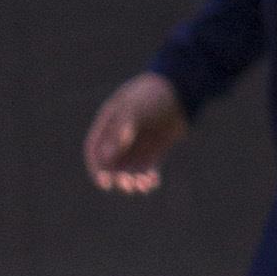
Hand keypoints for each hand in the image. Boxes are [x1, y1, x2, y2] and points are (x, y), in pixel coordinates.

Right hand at [85, 71, 187, 194]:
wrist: (181, 89)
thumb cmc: (153, 96)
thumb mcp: (133, 109)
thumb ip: (119, 131)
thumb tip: (107, 157)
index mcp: (108, 125)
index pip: (95, 151)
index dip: (96, 168)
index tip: (104, 182)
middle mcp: (120, 137)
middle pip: (111, 165)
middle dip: (117, 178)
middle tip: (126, 184)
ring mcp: (138, 144)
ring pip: (129, 170)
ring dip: (133, 181)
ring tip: (142, 186)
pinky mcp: (155, 150)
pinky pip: (147, 169)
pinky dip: (148, 178)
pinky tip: (153, 181)